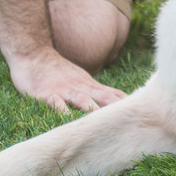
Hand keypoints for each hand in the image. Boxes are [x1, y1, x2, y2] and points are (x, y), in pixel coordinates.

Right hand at [9, 50, 126, 112]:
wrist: (33, 53)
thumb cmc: (57, 71)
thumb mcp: (81, 79)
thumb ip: (96, 91)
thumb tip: (116, 102)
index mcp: (89, 85)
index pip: (112, 95)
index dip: (126, 104)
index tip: (142, 114)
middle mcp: (80, 87)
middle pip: (102, 98)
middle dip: (116, 109)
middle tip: (130, 119)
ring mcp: (64, 90)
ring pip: (81, 100)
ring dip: (92, 110)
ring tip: (103, 122)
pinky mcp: (45, 93)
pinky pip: (55, 103)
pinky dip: (61, 111)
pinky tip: (66, 120)